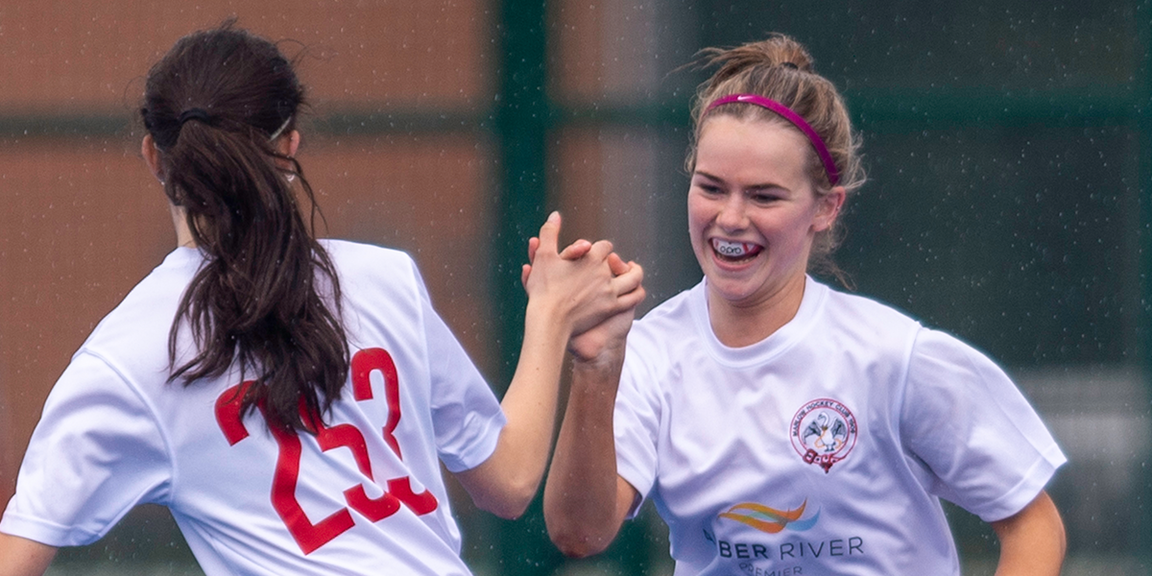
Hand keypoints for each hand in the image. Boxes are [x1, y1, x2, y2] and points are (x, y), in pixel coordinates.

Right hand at [521, 213, 643, 337]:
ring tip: (634, 271)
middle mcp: (604, 273)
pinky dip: (637, 292)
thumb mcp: (543, 256)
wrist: (549, 320)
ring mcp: (610, 291)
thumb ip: (550, 232)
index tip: (598, 252)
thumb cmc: (543, 288)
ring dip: (635, 273)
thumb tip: (555, 214)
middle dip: (615, 261)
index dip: (601, 249)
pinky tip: (636, 291)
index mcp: (590, 257)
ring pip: (633, 279)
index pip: (605, 247)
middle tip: (614, 262)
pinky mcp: (611, 308)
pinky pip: (633, 299)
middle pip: (617, 261)